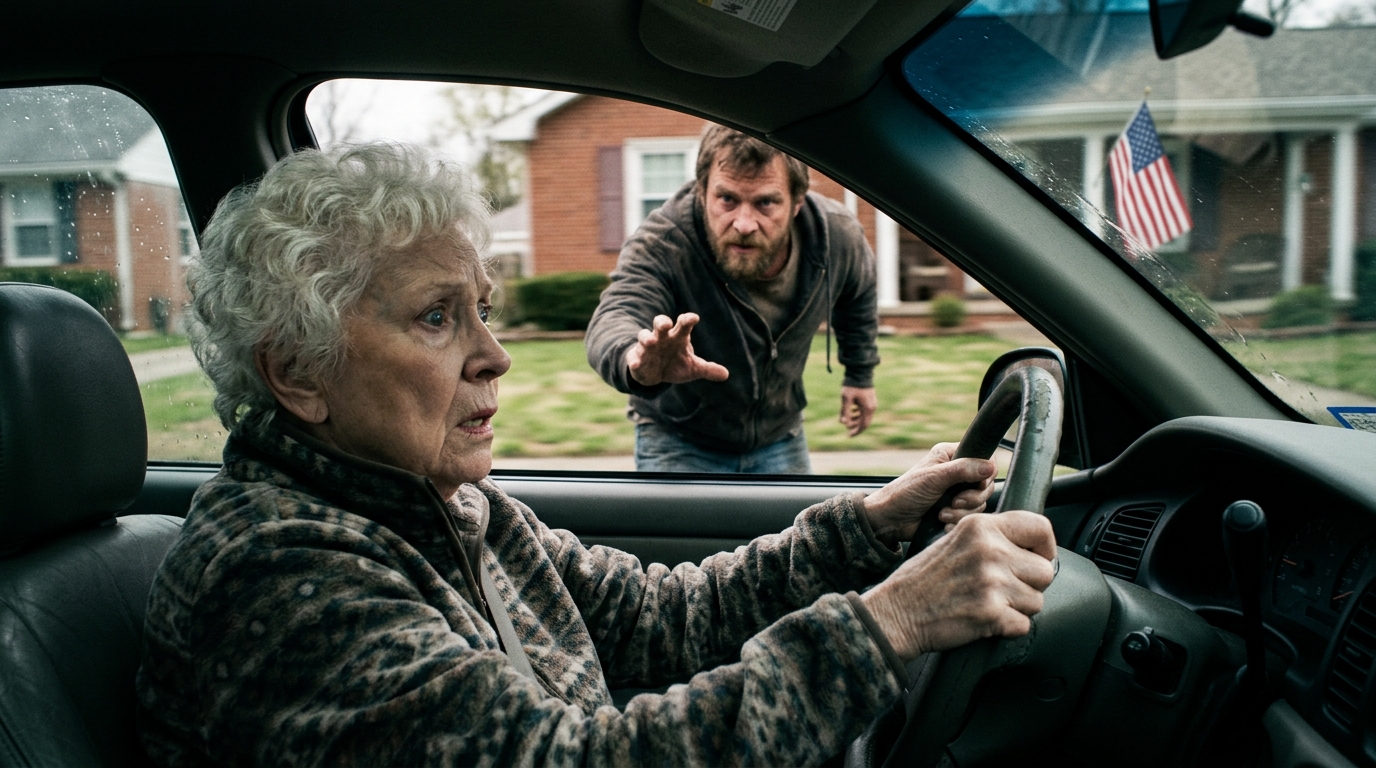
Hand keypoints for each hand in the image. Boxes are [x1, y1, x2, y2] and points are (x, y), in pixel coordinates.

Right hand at [625, 313, 729, 386]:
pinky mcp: (636, 358)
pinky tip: (635, 364)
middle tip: (666, 324)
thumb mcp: (692, 368)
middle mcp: (662, 337)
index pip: (683, 324)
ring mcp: (647, 346)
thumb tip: (726, 375)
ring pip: (644, 336)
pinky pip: (633, 357)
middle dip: (662, 322)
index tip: (693, 318)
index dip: (687, 320)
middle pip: (660, 323)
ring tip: (650, 342)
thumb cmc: (675, 364)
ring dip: (646, 338)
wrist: (654, 372)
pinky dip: (634, 360)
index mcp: (678, 337)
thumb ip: (707, 369)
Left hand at [840, 386, 876, 436]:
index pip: (863, 425)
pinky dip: (859, 413)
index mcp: (867, 408)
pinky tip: (852, 410)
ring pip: (865, 416)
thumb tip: (843, 423)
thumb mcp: (846, 398)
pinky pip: (865, 410)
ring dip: (856, 419)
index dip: (856, 431)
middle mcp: (872, 407)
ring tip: (848, 418)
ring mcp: (872, 403)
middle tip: (846, 427)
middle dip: (856, 426)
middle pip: (865, 422)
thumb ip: (845, 411)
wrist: (860, 372)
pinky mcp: (870, 399)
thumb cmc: (852, 385)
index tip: (848, 435)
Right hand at [861, 511, 1056, 660]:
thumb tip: (1032, 548)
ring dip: (1018, 608)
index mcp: (980, 527)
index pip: (1040, 528)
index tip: (1040, 558)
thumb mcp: (954, 539)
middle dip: (1030, 585)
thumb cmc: (923, 579)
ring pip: (1037, 601)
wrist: (896, 612)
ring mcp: (991, 582)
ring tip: (987, 603)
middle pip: (1045, 571)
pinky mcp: (990, 612)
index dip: (1046, 548)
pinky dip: (1007, 628)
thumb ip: (991, 538)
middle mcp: (989, 550)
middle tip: (1003, 590)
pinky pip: (1024, 625)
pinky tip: (983, 620)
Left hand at [862, 442, 995, 544]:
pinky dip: (958, 521)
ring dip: (961, 512)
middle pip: (986, 484)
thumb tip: (990, 466)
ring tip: (942, 514)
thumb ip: (962, 470)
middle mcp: (957, 472)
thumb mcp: (934, 478)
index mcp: (951, 455)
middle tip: (954, 502)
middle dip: (972, 498)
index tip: (978, 485)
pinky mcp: (955, 510)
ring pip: (979, 503)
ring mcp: (957, 492)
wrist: (890, 520)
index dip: (986, 474)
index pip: (984, 458)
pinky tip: (943, 523)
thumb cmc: (905, 493)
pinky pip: (970, 516)